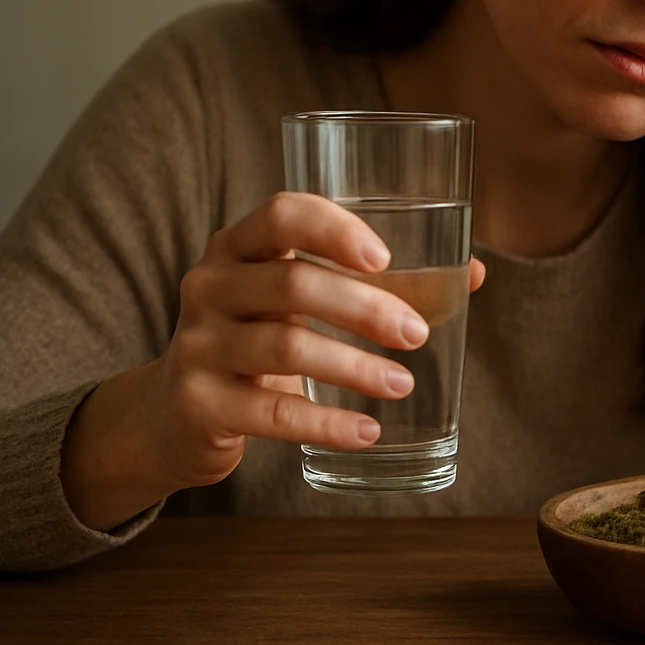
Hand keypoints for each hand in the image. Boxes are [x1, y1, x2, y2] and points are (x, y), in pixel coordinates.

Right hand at [60, 192, 485, 529]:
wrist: (172, 413)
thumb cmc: (260, 339)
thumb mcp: (301, 303)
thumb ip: (379, 282)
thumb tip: (473, 273)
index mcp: (239, 246)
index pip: (281, 214)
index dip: (333, 229)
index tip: (386, 257)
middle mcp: (210, 285)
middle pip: (293, 284)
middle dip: (366, 308)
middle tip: (418, 335)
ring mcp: (198, 344)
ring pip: (286, 347)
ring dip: (355, 367)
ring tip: (403, 383)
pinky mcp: (198, 402)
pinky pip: (272, 414)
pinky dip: (328, 422)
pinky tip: (368, 431)